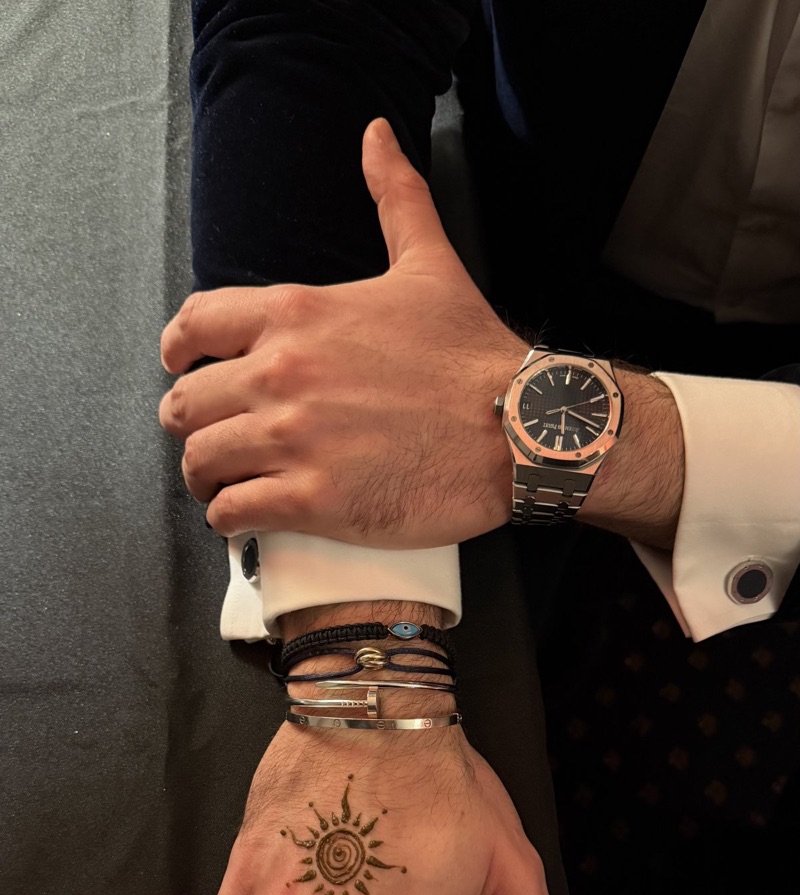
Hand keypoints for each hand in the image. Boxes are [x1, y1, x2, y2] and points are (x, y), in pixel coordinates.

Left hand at [158, 118, 527, 547]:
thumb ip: (394, 198)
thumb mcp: (428, 263)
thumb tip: (376, 137)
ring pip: (200, 462)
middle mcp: (282, 375)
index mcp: (296, 315)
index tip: (183, 370)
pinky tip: (243, 516)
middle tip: (213, 438)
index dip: (177, 353)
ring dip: (205, 475)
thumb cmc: (471, 354)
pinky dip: (228, 517)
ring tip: (224, 484)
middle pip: (185, 403)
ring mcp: (294, 441)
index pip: (193, 326)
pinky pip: (233, 512)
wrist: (517, 429)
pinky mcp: (313, 501)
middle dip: (191, 424)